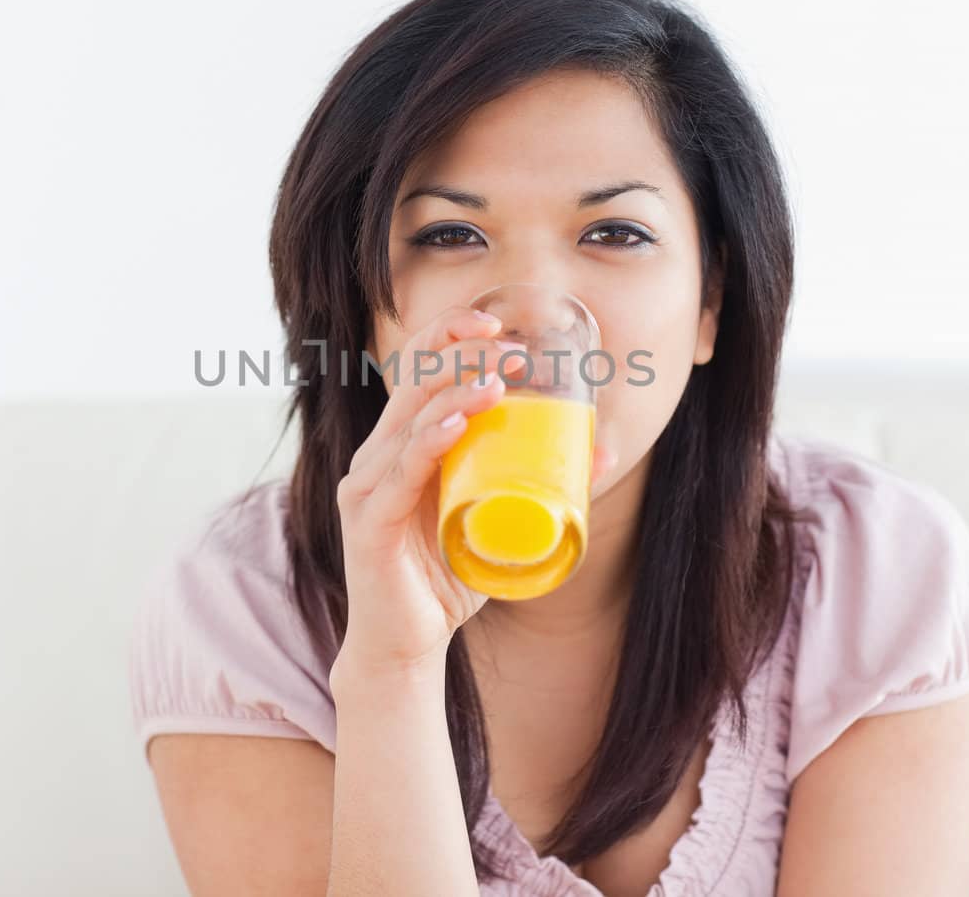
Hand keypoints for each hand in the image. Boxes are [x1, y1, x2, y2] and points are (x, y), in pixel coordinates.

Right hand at [331, 305, 616, 680]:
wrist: (406, 645)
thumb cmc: (445, 579)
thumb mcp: (497, 521)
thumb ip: (539, 484)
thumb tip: (602, 452)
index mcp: (401, 444)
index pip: (417, 370)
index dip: (449, 335)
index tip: (497, 323)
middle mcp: (376, 455)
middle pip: (411, 381)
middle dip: (460, 353)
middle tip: (511, 345)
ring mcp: (366, 486)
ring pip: (408, 421)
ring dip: (454, 395)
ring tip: (498, 380)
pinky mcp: (366, 522)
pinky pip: (397, 473)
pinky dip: (426, 444)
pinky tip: (453, 429)